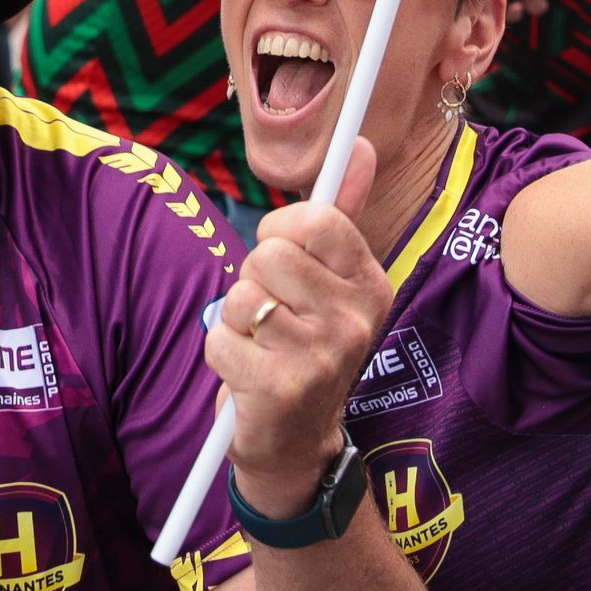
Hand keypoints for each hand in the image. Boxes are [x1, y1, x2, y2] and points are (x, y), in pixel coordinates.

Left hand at [211, 141, 393, 512]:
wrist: (298, 445)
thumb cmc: (305, 349)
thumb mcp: (331, 284)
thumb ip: (340, 213)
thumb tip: (359, 145)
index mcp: (371, 285)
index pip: (315, 219)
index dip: (281, 234)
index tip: (284, 262)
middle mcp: (355, 320)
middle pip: (268, 255)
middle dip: (253, 281)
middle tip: (271, 317)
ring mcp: (321, 356)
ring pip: (240, 296)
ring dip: (235, 320)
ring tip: (260, 346)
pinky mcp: (280, 388)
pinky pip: (219, 337)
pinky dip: (221, 355)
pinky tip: (248, 376)